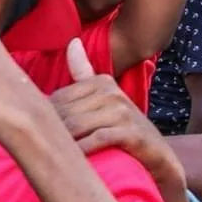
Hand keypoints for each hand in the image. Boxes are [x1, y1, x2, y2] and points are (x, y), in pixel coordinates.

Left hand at [51, 39, 187, 199]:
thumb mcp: (103, 98)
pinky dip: (82, 150)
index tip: (43, 133)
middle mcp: (112, 93)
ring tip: (56, 156)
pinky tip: (76, 159)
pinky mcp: (132, 133)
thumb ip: (84, 72)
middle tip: (47, 148)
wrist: (158, 156)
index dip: (47, 119)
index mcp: (101, 82)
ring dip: (63, 143)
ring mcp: (123, 112)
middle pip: (63, 113)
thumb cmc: (122, 127)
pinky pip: (96, 140)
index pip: (56, 99)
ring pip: (75, 126)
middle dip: (53, 132)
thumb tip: (72, 42)